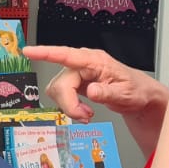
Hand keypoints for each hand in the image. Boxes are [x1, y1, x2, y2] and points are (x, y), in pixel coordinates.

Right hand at [21, 45, 168, 121]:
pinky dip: (69, 106)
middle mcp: (83, 64)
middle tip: (85, 116)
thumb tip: (91, 91)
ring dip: (69, 106)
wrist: (139, 96)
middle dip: (69, 104)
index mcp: (95, 61)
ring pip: (58, 90)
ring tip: (86, 113)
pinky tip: (83, 111)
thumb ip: (108, 93)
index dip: (46, 53)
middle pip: (60, 83)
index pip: (66, 54)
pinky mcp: (75, 82)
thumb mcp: (127, 94)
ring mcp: (78, 73)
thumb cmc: (136, 90)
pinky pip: (61, 94)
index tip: (28, 51)